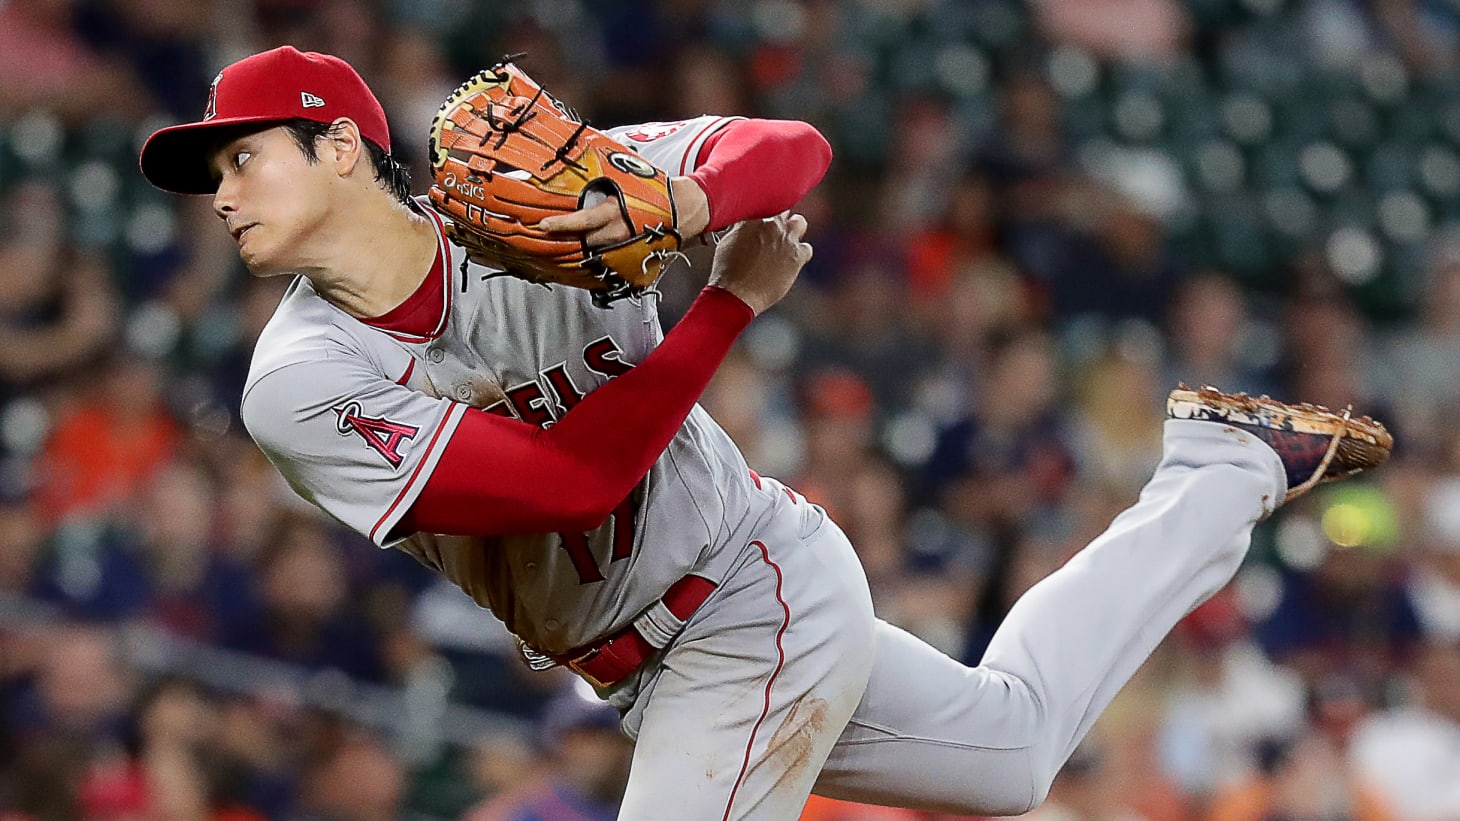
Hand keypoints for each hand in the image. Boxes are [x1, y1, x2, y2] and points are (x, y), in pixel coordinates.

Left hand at [536, 177, 710, 244]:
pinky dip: (598, 257)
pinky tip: (593, 252)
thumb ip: (603, 184)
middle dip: (570, 237)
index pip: (582, 221)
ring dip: (584, 247)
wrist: (682, 210)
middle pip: (583, 241)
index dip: (561, 224)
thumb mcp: (626, 182)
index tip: (543, 225)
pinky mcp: (633, 260)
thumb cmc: (654, 192)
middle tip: (556, 233)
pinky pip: (608, 262)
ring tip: (575, 242)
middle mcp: (618, 233)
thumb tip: (580, 172)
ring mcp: (625, 249)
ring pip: (594, 252)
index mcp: (615, 213)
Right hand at [707, 212, 811, 314]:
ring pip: (799, 222)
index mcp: (752, 216)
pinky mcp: (797, 256)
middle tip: (772, 232)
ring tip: (784, 244)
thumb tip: (744, 224)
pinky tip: (790, 262)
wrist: (737, 293)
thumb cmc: (727, 270)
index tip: (763, 219)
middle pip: (783, 209)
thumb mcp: (727, 242)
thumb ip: (740, 228)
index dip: (765, 212)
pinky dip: (800, 253)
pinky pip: (807, 248)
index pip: (765, 203)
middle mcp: (771, 223)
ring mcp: (786, 238)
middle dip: (779, 219)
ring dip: (793, 230)